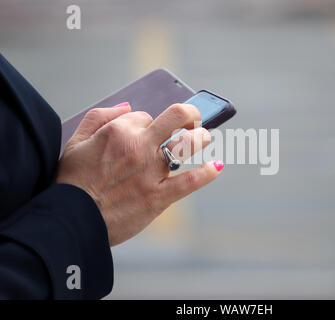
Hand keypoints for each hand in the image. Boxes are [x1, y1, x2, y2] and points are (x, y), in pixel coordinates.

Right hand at [55, 102, 222, 245]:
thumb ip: (100, 117)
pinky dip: (207, 173)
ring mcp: (152, 171)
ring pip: (188, 145)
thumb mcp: (75, 140)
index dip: (146, 124)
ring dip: (202, 138)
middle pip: (178, 116)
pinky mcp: (159, 196)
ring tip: (204, 139)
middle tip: (193, 121)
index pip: (145, 116)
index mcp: (119, 131)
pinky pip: (190, 181)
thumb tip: (129, 106)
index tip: (143, 136)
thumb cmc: (72, 182)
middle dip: (191, 114)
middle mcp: (140, 146)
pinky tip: (217, 167)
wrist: (72, 221)